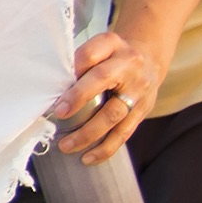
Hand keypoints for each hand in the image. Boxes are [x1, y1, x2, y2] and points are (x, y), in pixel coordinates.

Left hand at [51, 29, 165, 164]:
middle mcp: (128, 66)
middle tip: (59, 115)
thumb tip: (53, 86)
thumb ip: (78, 61)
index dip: (73, 68)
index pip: (90, 54)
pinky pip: (124, 133)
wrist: (148, 59)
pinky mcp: (142, 112)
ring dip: (89, 133)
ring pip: (114, 115)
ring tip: (66, 146)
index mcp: (112, 45)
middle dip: (79, 98)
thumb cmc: (111, 55)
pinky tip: (88, 158)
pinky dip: (106, 148)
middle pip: (103, 81)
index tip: (58, 85)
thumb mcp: (97, 46)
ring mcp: (138, 91)